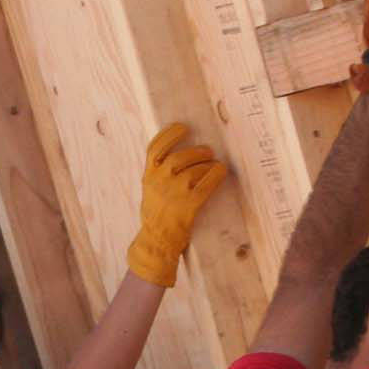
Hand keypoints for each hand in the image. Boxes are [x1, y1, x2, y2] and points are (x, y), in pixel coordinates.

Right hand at [126, 123, 227, 287]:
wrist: (157, 240)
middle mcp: (159, 180)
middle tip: (207, 152)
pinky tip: (220, 171)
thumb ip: (159, 172)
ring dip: (208, 164)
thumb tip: (182, 154)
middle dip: (198, 152)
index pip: (156, 147)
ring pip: (196, 168)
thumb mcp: (150, 189)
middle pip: (181, 156)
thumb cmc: (156, 214)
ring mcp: (174, 191)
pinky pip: (207, 182)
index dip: (170, 134)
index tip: (183, 128)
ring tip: (213, 166)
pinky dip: (216, 173)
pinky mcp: (189, 203)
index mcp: (148, 175)